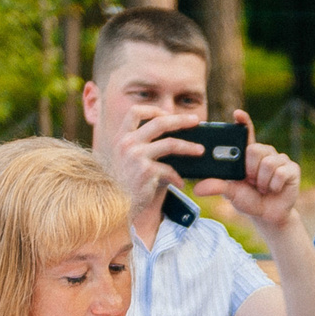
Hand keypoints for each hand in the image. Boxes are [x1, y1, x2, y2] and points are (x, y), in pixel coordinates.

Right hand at [103, 105, 201, 221]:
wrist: (114, 206)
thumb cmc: (123, 184)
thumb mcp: (125, 159)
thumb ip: (140, 146)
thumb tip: (171, 137)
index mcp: (121, 137)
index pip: (135, 112)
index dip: (153, 109)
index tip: (167, 113)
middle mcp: (127, 143)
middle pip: (159, 122)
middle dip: (180, 120)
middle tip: (196, 121)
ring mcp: (136, 156)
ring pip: (170, 144)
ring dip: (188, 147)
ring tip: (200, 150)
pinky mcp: (146, 172)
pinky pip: (169, 170)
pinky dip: (177, 177)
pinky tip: (180, 183)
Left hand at [210, 111, 302, 231]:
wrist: (267, 216)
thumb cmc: (249, 200)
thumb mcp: (230, 193)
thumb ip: (216, 186)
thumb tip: (197, 189)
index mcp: (249, 153)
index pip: (246, 132)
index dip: (243, 121)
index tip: (237, 114)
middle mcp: (265, 152)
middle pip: (255, 150)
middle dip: (250, 171)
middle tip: (251, 182)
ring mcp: (280, 159)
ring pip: (268, 163)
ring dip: (262, 182)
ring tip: (263, 187)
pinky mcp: (292, 169)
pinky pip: (280, 173)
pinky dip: (274, 185)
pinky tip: (275, 189)